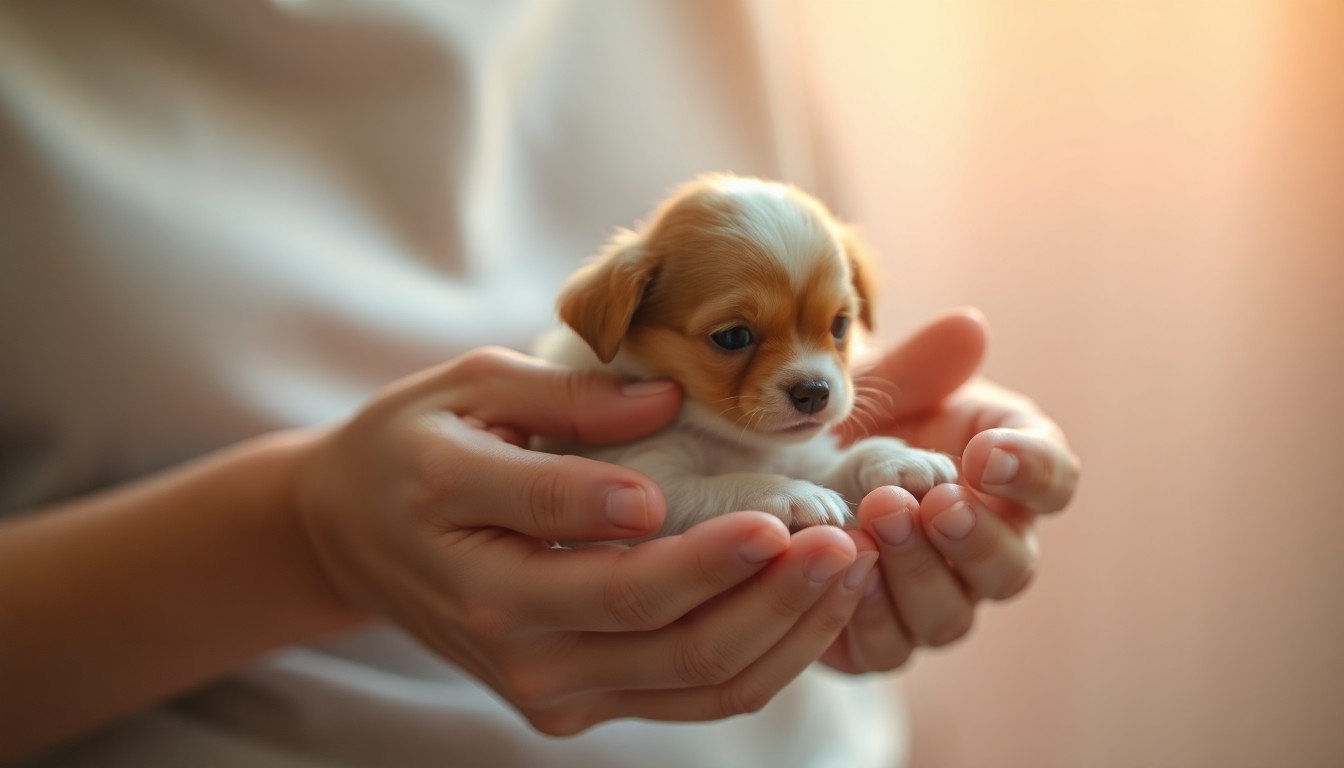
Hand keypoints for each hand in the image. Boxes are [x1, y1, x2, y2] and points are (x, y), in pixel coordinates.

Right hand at [296, 347, 875, 732]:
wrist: (353, 536)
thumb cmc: (416, 445)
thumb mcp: (469, 387)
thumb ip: (569, 397)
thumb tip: (670, 398)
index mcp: (460, 529)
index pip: (589, 547)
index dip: (691, 541)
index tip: (775, 513)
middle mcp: (499, 626)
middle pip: (654, 628)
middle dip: (764, 590)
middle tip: (843, 539)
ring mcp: (536, 679)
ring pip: (687, 678)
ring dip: (783, 631)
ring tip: (852, 569)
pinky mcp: (568, 702)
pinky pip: (685, 697)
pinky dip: (762, 659)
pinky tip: (815, 608)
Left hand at [823, 310, 1079, 672]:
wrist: (787, 467)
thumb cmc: (857, 421)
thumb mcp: (882, 388)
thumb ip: (922, 365)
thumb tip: (969, 326)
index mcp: (1007, 479)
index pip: (1054, 482)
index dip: (1032, 472)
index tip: (988, 452)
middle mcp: (984, 550)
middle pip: (1010, 567)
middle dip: (972, 536)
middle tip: (932, 501)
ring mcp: (933, 601)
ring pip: (948, 614)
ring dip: (916, 572)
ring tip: (875, 521)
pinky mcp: (876, 639)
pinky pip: (886, 646)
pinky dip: (866, 613)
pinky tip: (841, 572)